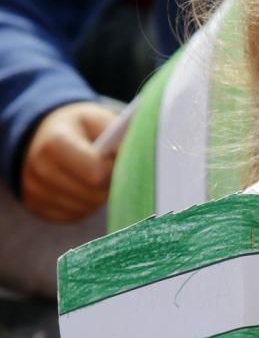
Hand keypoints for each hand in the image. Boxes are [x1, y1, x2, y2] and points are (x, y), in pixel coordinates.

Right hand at [20, 101, 114, 221]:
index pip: (96, 172)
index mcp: (56, 143)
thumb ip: (120, 138)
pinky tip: (83, 188)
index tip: (113, 158)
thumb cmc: (80, 128)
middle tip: (109, 169)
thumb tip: (144, 160)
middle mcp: (40, 169)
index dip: (112, 168)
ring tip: (96, 177)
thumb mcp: (99, 121)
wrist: (43, 136)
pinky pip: (74, 215)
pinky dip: (85, 205)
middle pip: (93, 194)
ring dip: (98, 196)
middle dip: (108, 184)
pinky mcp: (37, 207)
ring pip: (86, 208)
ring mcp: (35, 190)